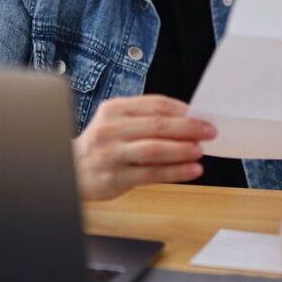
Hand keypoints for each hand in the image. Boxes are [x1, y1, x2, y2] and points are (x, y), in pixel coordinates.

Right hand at [73, 95, 214, 200]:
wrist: (72, 170)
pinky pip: (151, 174)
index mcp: (115, 109)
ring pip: (154, 150)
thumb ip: (146, 119)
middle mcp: (111, 130)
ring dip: (182, 150)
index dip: (182, 110)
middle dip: (188, 128)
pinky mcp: (115, 177)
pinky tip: (191, 170)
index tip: (202, 115)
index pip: (155, 104)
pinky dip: (175, 172)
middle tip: (209, 131)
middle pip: (157, 126)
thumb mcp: (117, 123)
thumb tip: (188, 120)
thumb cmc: (103, 145)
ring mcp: (112, 154)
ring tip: (200, 150)